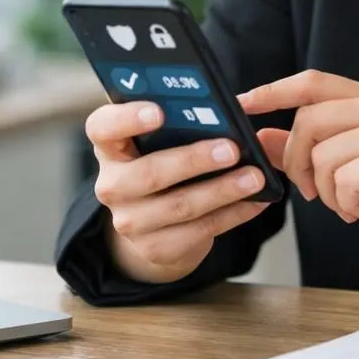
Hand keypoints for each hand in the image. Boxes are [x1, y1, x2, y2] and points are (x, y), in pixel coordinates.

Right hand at [85, 101, 271, 284]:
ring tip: (255, 177)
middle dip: (194, 160)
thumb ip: (178, 121)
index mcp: (109, 146)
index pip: (102, 127)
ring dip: (223, 190)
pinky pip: (199, 231)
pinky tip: (255, 201)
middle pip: (149, 173)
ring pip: (180, 206)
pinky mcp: (154, 249)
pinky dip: (233, 214)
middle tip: (231, 150)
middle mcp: (111, 185)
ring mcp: (129, 221)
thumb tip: (221, 109)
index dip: (127, 118)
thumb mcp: (159, 139)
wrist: (154, 222)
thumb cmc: (163, 161)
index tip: (159, 111)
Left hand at [239, 70, 358, 270]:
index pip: (312, 82)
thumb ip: (308, 152)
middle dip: (298, 163)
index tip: (242, 105)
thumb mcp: (348, 175)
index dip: (272, 91)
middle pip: (308, 120)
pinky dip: (347, 204)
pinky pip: (344, 178)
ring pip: (323, 155)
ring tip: (352, 204)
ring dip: (326, 192)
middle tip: (312, 193)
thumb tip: (262, 136)